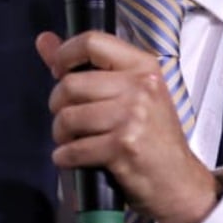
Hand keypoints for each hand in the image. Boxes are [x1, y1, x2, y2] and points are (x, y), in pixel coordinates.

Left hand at [36, 30, 221, 222]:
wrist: (179, 182)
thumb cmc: (152, 136)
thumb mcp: (128, 93)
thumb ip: (83, 65)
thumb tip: (43, 40)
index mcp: (143, 67)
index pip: (91, 42)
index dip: (64, 56)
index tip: (59, 73)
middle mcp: (141, 87)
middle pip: (70, 85)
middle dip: (58, 106)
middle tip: (70, 120)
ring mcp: (133, 117)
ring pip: (67, 117)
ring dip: (62, 135)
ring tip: (75, 140)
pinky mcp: (124, 147)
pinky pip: (73, 149)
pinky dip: (66, 157)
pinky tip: (74, 158)